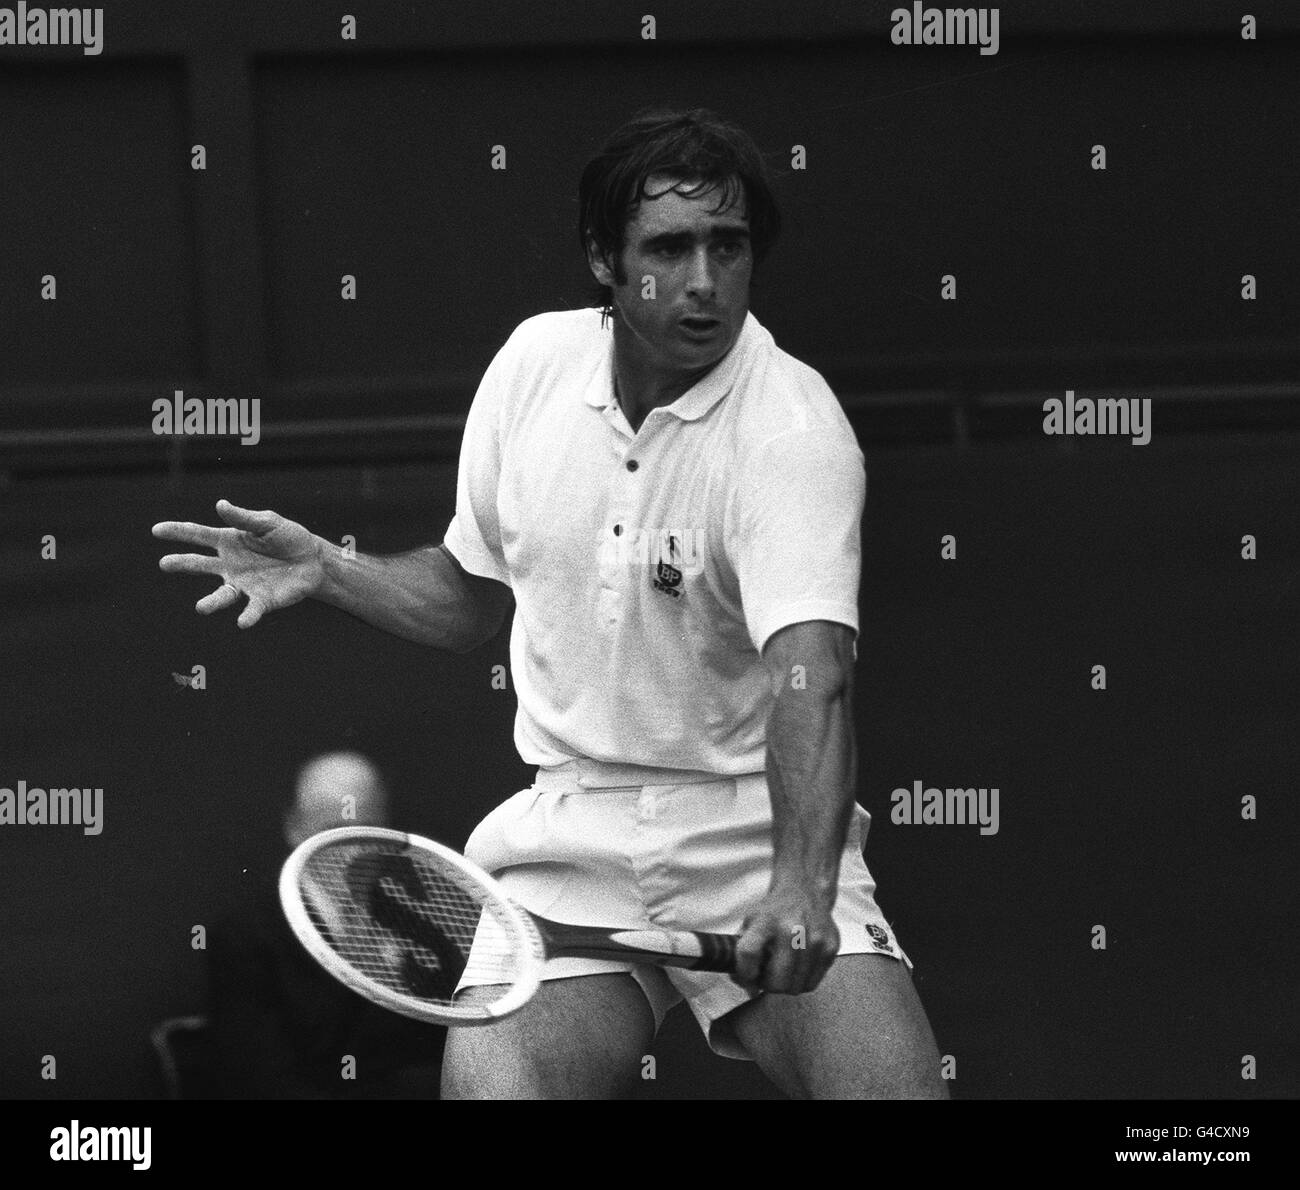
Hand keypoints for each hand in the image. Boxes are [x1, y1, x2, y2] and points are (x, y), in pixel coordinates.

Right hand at [152, 499, 325, 628]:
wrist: (313, 560)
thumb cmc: (288, 538)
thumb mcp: (268, 523)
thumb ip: (244, 518)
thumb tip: (220, 505)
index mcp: (229, 542)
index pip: (198, 535)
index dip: (177, 532)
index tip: (156, 530)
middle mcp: (229, 565)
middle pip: (200, 564)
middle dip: (182, 564)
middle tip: (164, 563)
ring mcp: (243, 584)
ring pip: (221, 595)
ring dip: (211, 602)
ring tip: (200, 608)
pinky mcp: (261, 600)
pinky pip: (251, 609)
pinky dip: (247, 616)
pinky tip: (242, 622)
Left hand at [733, 883, 839, 994]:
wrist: (805, 892)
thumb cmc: (775, 911)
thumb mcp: (750, 921)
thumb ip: (741, 952)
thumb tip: (746, 986)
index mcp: (766, 920)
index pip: (748, 953)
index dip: (745, 972)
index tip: (747, 976)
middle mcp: (792, 929)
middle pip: (776, 981)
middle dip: (767, 985)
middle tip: (766, 976)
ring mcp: (815, 940)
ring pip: (794, 987)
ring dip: (785, 985)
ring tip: (781, 970)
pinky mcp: (831, 948)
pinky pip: (811, 983)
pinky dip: (801, 981)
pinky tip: (796, 967)